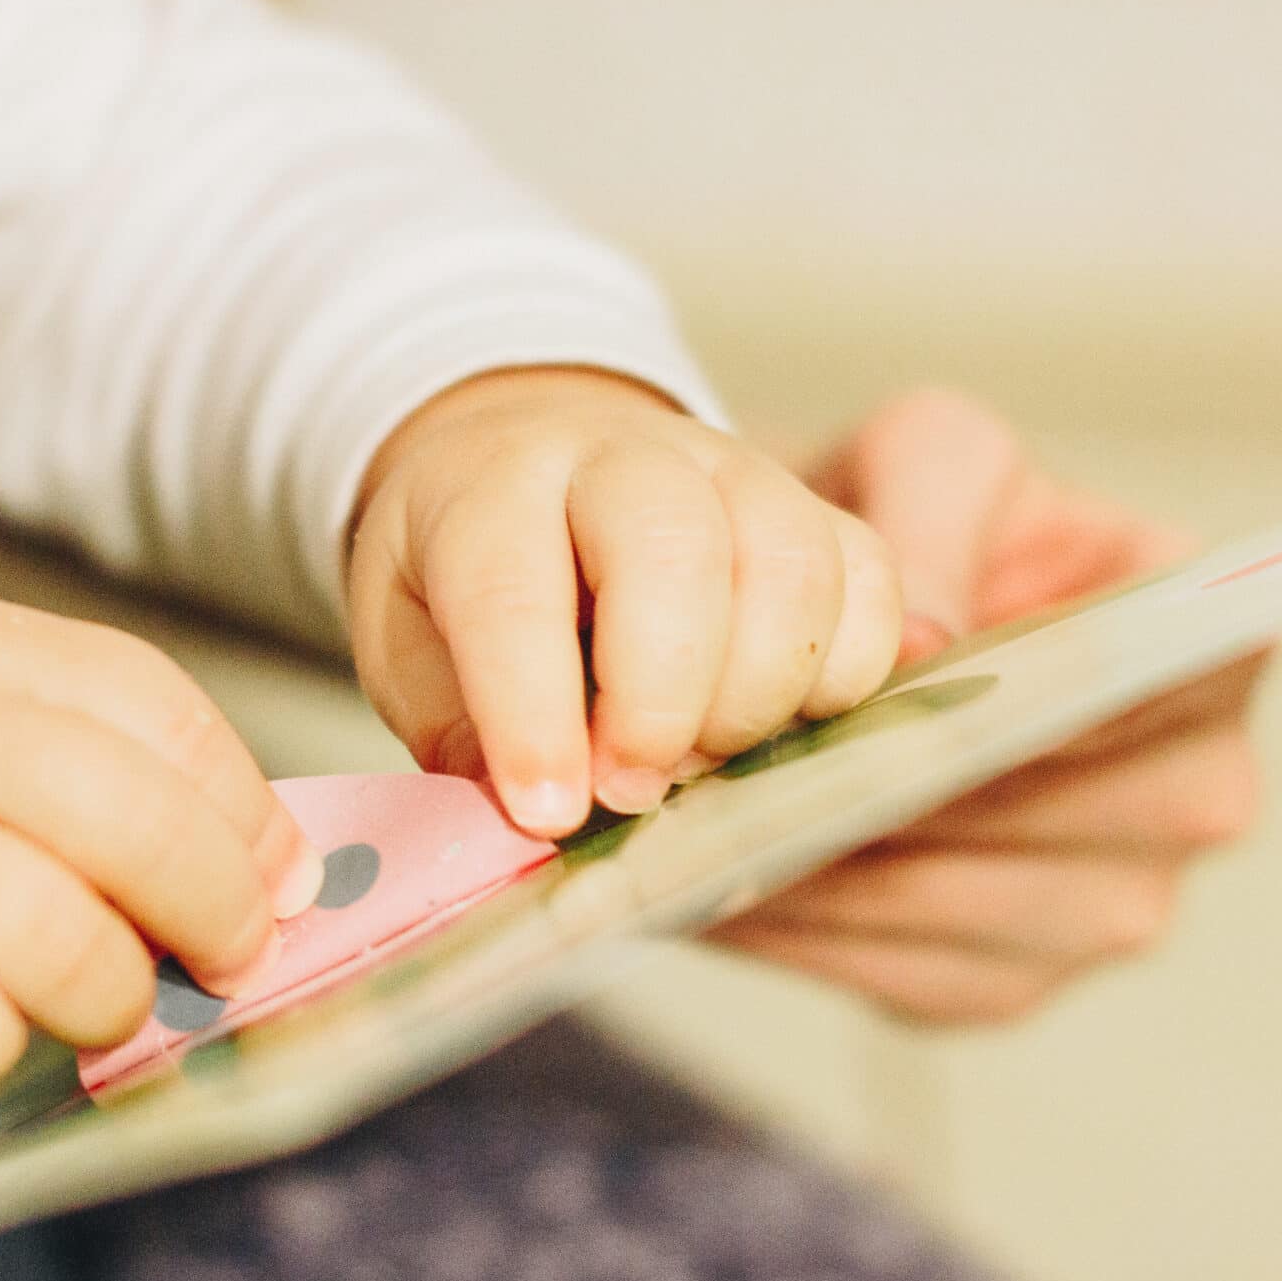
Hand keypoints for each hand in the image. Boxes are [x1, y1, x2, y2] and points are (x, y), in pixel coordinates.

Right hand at [0, 598, 320, 1096]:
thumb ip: (126, 775)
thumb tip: (288, 881)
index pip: (171, 721)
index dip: (247, 820)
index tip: (274, 886)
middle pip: (143, 829)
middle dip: (216, 918)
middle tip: (221, 965)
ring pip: (69, 947)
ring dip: (112, 1000)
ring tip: (92, 1005)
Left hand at [346, 367, 903, 835]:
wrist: (531, 456)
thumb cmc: (465, 573)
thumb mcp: (412, 649)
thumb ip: (465, 737)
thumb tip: (544, 823)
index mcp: (493, 488)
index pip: (511, 591)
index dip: (534, 715)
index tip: (547, 811)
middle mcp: (624, 460)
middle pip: (674, 549)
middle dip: (661, 698)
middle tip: (633, 790)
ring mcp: (735, 474)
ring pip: (791, 565)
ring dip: (756, 696)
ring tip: (700, 764)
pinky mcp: (816, 511)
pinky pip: (869, 584)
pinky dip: (842, 677)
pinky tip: (782, 725)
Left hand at [712, 391, 1267, 1022]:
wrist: (858, 622)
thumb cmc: (921, 526)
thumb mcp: (931, 458)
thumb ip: (933, 512)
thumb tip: (927, 638)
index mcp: (1216, 656)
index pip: (1146, 687)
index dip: (1030, 698)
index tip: (916, 688)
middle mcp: (1195, 797)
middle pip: (1043, 817)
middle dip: (904, 791)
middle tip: (767, 766)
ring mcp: (1108, 912)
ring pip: (954, 904)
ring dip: (830, 871)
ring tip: (710, 819)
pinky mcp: (1004, 986)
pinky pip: (899, 971)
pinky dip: (804, 929)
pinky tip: (720, 879)